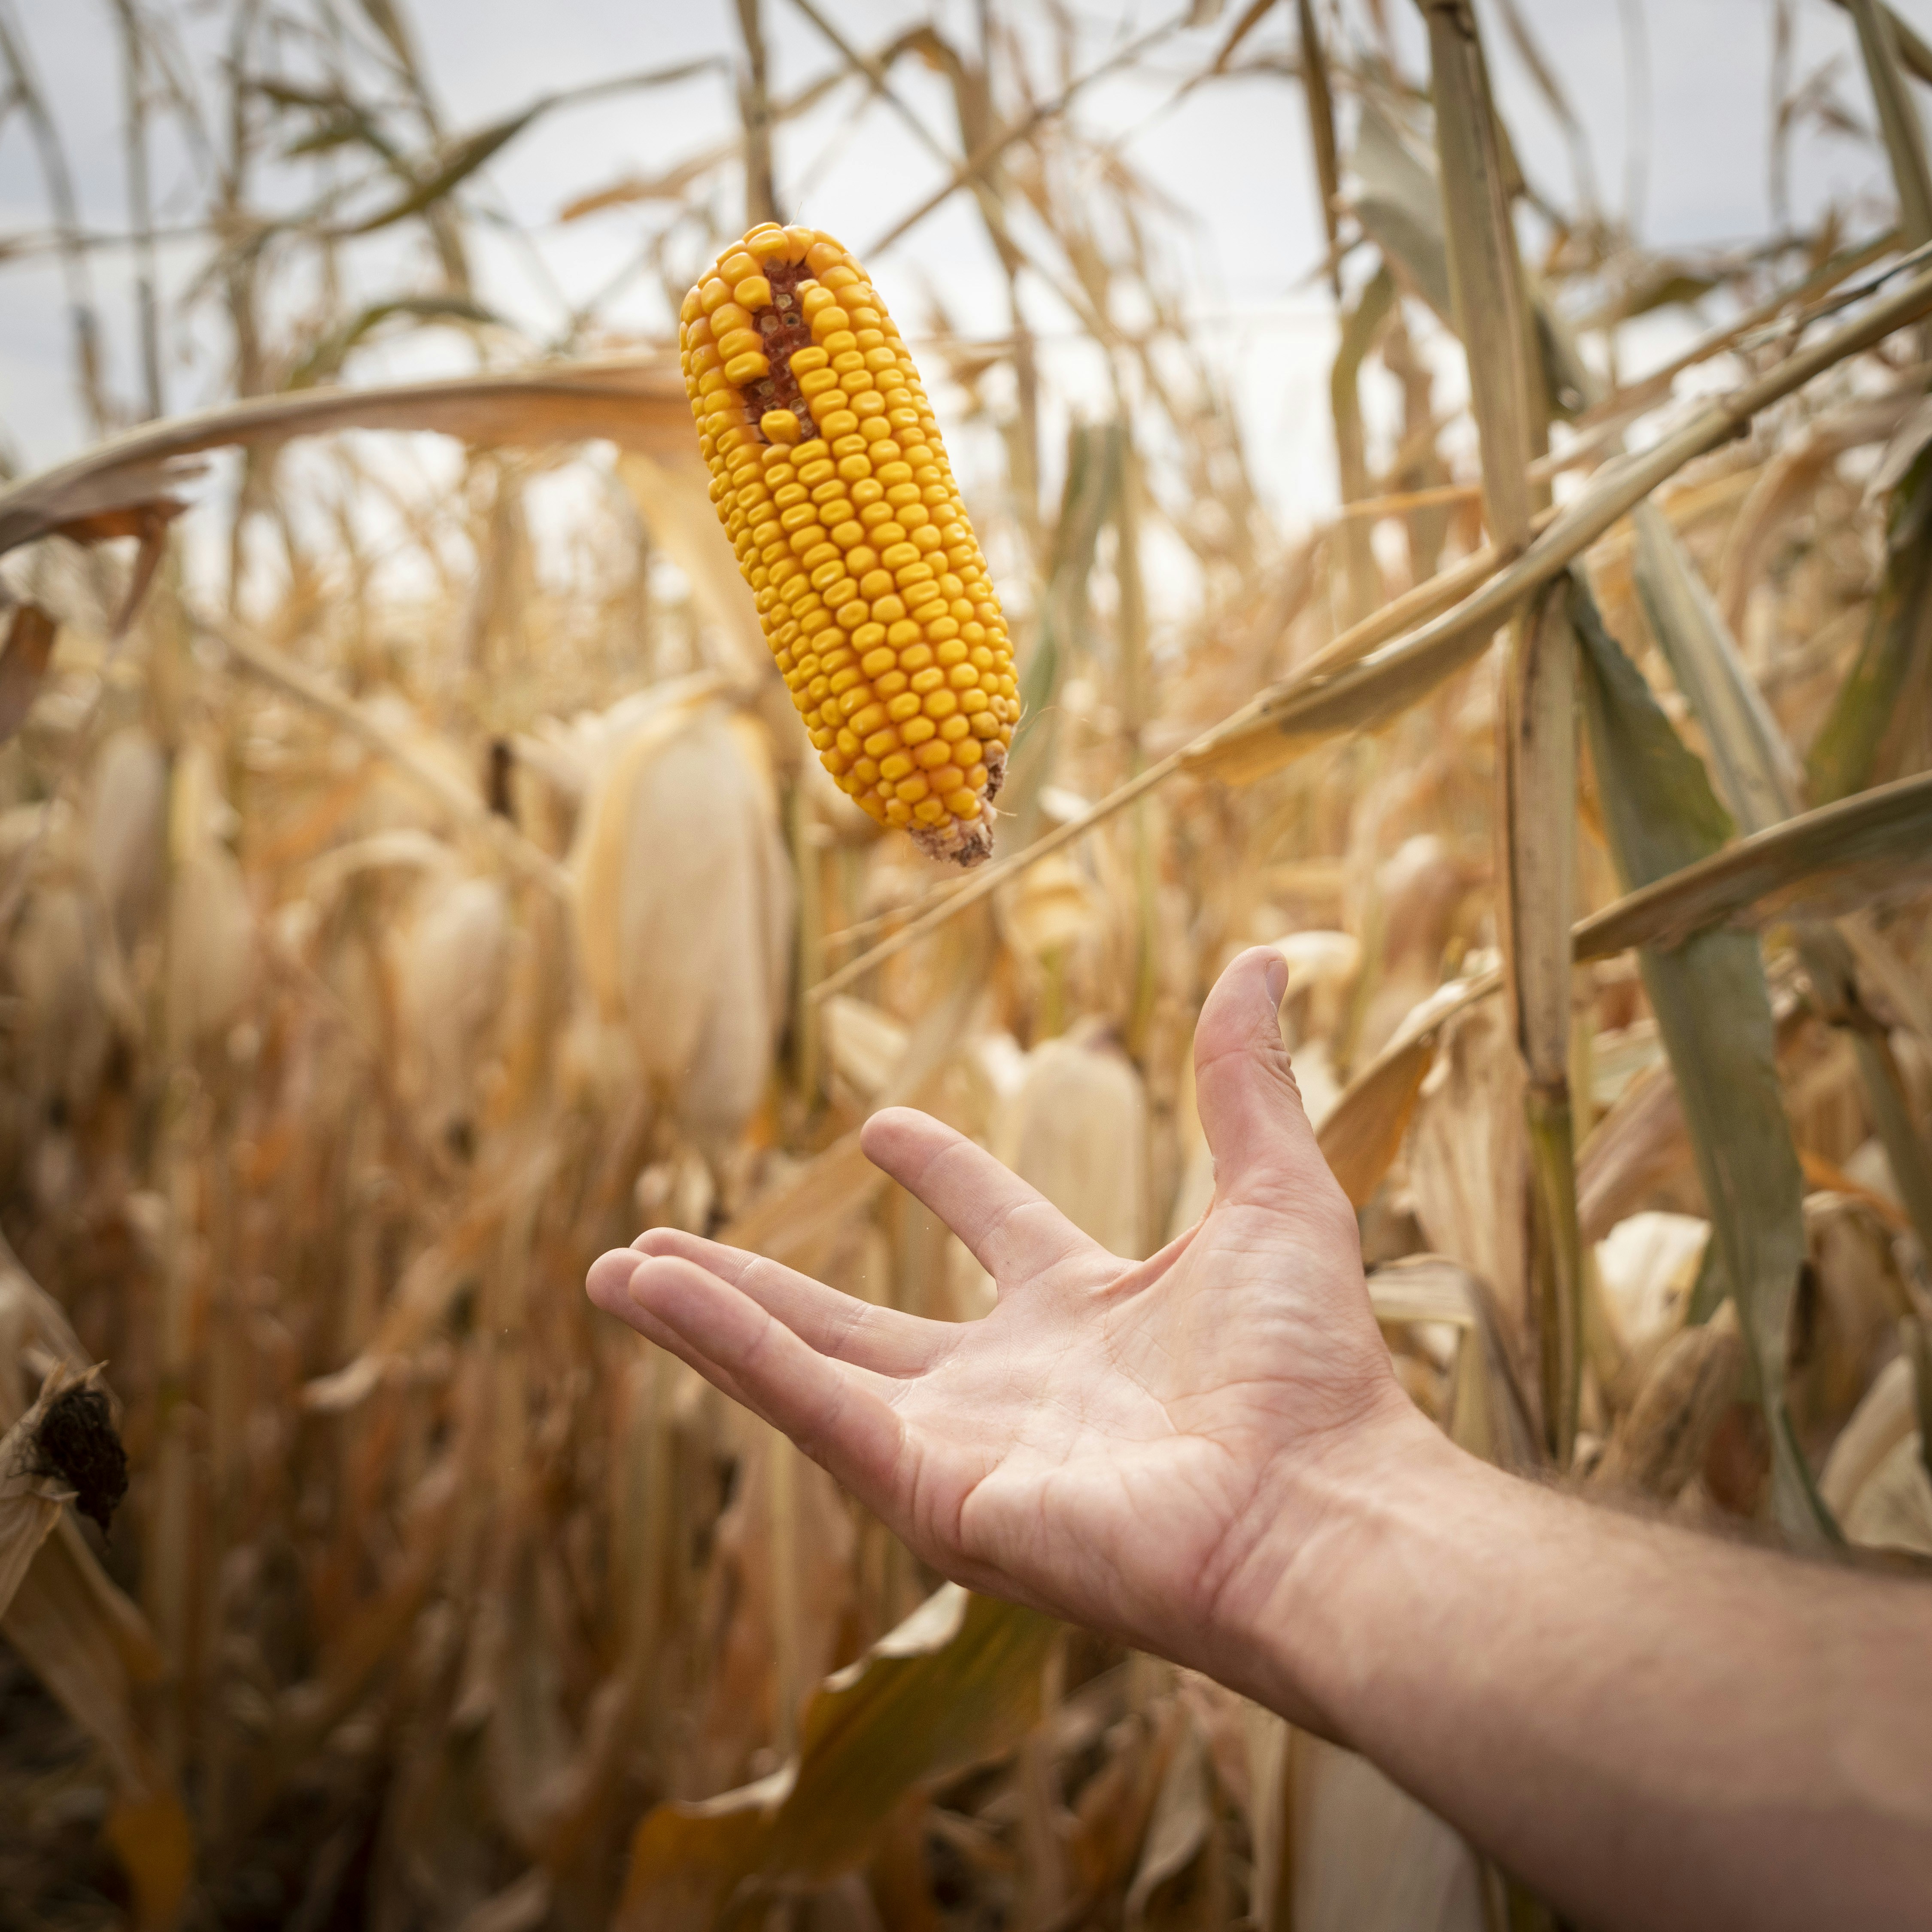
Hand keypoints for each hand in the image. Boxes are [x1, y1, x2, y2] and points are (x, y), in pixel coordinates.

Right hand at [586, 947, 1424, 1713]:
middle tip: (668, 1237)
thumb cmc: (1309, 1368)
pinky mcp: (927, 1494)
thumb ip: (1245, 1080)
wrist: (1318, 1507)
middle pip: (855, 1319)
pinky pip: (805, 1403)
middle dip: (760, 1282)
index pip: (995, 1228)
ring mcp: (959, 1447)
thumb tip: (1265, 954)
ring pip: (801, 1366)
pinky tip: (647, 1293)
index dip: (942, 1173)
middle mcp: (1011, 1387)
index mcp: (1087, 1313)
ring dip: (704, 1319)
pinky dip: (724, 1350)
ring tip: (612, 1269)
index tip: (881, 1129)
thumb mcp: (1276, 1191)